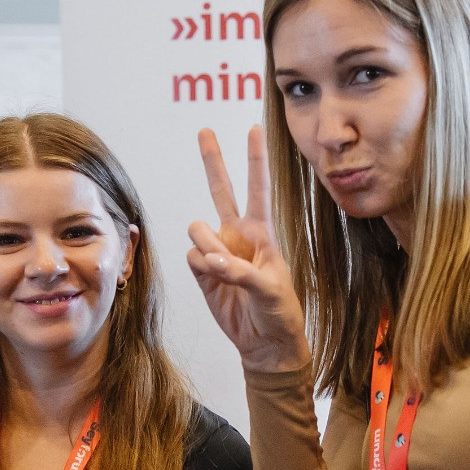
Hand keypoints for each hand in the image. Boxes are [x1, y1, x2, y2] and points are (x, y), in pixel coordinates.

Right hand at [185, 126, 310, 374]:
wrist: (264, 342)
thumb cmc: (278, 311)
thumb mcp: (270, 290)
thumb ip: (240, 272)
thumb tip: (211, 260)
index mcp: (262, 232)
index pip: (258, 188)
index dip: (255, 159)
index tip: (254, 127)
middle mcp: (237, 235)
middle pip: (221, 189)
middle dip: (213, 160)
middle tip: (204, 130)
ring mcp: (217, 251)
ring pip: (198, 229)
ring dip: (207, 247)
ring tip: (223, 270)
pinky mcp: (202, 271)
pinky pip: (191, 257)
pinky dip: (200, 268)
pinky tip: (214, 280)